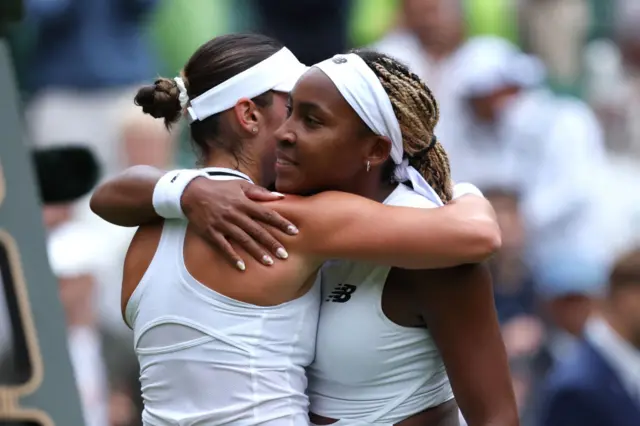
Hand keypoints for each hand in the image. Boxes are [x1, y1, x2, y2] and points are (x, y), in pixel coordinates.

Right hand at [180, 178, 297, 269]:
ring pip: (243, 240)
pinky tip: (242, 267)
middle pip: (257, 231)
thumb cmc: (220, 188)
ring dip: (256, 252)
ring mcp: (223, 224)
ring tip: (269, 263)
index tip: (294, 231)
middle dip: (272, 243)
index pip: (267, 214)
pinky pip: (223, 247)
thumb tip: (282, 196)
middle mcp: (235, 214)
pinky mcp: (211, 232)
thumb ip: (261, 192)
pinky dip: (232, 257)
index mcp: (244, 202)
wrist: (192, 193)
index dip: (281, 223)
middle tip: (285, 255)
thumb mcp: (240, 185)